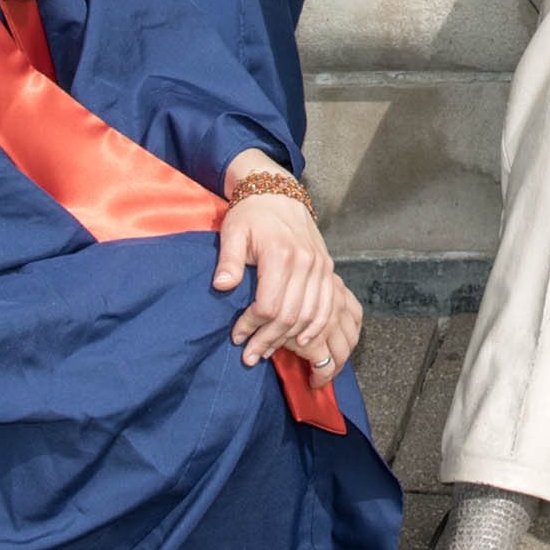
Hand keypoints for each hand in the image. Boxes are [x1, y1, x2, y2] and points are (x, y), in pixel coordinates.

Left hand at [214, 152, 358, 383]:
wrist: (277, 194)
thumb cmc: (250, 215)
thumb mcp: (232, 233)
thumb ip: (227, 261)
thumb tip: (221, 286)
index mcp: (280, 254)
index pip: (269, 304)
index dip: (252, 326)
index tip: (236, 337)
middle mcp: (305, 262)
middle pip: (290, 315)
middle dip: (268, 340)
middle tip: (250, 356)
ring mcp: (320, 266)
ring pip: (310, 315)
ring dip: (290, 338)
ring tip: (269, 351)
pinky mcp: (327, 268)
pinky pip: (328, 306)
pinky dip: (317, 327)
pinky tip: (302, 340)